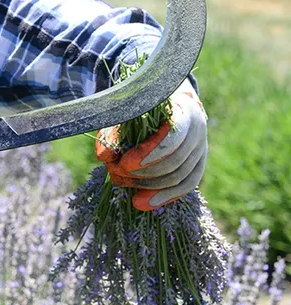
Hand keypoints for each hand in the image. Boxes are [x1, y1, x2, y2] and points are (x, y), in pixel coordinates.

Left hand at [94, 78, 207, 210]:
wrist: (167, 100)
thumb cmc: (143, 105)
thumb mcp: (125, 110)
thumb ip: (113, 130)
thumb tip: (103, 156)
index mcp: (181, 109)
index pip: (173, 139)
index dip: (149, 155)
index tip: (124, 163)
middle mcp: (198, 128)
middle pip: (175, 162)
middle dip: (142, 173)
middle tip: (116, 172)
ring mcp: (201, 148)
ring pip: (180, 177)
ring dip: (148, 186)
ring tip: (122, 182)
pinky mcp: (198, 164)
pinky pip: (185, 186)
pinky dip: (163, 197)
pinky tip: (140, 203)